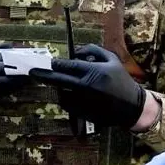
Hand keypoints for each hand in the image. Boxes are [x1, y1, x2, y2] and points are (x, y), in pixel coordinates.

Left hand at [30, 44, 145, 127]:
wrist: (132, 106)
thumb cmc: (120, 79)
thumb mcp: (111, 58)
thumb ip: (92, 50)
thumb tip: (74, 51)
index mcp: (93, 72)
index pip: (67, 66)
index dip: (55, 64)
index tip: (48, 62)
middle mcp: (86, 87)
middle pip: (58, 80)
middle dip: (43, 75)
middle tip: (32, 72)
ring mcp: (84, 102)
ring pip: (61, 93)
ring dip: (56, 88)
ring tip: (53, 83)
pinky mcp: (83, 114)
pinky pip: (67, 105)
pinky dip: (64, 98)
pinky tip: (67, 93)